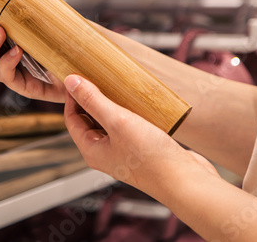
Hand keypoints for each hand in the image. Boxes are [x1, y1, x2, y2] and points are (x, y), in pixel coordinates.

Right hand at [0, 5, 65, 102]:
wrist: (86, 68)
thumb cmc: (68, 44)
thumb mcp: (52, 20)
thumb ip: (39, 7)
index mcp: (3, 41)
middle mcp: (3, 58)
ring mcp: (13, 74)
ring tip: (0, 32)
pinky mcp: (25, 87)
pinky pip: (8, 77)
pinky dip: (8, 63)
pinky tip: (16, 52)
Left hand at [63, 75, 217, 196]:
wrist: (185, 181)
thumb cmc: (151, 158)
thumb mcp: (117, 121)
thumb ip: (93, 101)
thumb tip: (71, 82)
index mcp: (91, 150)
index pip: (71, 119)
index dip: (72, 96)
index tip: (77, 76)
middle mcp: (104, 153)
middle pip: (88, 120)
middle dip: (90, 99)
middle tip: (95, 76)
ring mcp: (122, 152)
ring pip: (108, 122)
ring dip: (110, 104)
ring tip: (115, 85)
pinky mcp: (139, 150)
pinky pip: (126, 126)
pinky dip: (127, 112)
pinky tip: (135, 101)